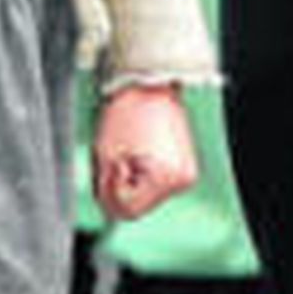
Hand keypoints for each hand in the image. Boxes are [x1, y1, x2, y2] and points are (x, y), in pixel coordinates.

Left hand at [93, 85, 198, 221]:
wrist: (148, 80)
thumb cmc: (126, 109)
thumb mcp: (105, 153)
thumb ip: (106, 190)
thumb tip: (110, 212)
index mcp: (166, 179)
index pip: (130, 210)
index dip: (110, 191)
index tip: (109, 165)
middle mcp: (183, 180)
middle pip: (141, 205)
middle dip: (122, 186)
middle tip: (117, 155)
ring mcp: (187, 173)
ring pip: (149, 194)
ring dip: (133, 179)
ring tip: (128, 149)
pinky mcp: (185, 164)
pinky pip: (158, 182)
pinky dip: (144, 172)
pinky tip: (139, 150)